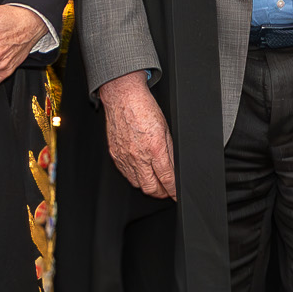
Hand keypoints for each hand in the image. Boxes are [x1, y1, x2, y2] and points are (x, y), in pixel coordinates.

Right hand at [99, 71, 176, 199]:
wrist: (123, 98)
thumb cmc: (144, 109)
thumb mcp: (166, 129)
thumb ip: (169, 150)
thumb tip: (173, 168)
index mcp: (155, 148)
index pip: (167, 178)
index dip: (173, 190)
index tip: (176, 193)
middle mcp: (139, 156)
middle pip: (151, 188)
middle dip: (162, 193)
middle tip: (167, 192)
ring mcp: (125, 157)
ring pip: (138, 184)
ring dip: (148, 187)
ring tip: (155, 184)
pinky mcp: (115, 156)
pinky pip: (126, 174)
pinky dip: (135, 178)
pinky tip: (141, 174)